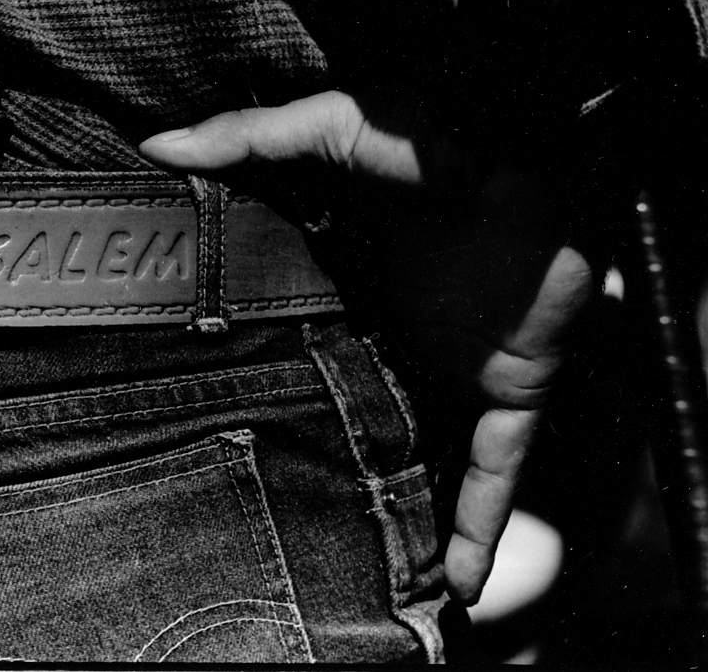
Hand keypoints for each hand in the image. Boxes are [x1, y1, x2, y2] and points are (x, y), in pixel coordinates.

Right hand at [139, 91, 597, 603]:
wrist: (549, 156)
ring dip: (396, 502)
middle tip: (258, 493)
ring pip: (418, 450)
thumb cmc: (442, 139)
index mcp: (353, 280)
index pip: (294, 330)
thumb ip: (248, 139)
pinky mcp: (506, 392)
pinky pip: (492, 470)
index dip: (253, 364)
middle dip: (315, 445)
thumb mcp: (333, 129)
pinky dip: (479, 523)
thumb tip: (158, 146)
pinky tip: (456, 580)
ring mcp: (452, 368)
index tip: (200, 401)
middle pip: (349, 402)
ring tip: (348, 561)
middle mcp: (398, 333)